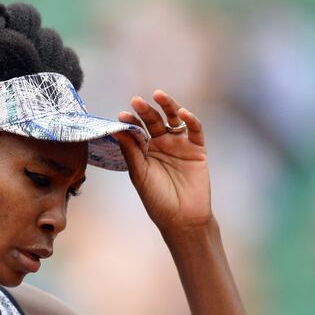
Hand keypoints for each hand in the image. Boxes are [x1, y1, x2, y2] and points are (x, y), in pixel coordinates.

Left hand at [114, 90, 211, 232]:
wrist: (182, 219)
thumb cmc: (157, 199)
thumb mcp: (140, 174)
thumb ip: (131, 151)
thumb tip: (117, 129)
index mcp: (145, 151)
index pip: (137, 130)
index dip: (130, 122)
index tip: (122, 115)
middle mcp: (162, 144)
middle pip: (154, 121)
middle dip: (146, 110)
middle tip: (136, 100)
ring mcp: (180, 145)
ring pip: (174, 119)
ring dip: (167, 106)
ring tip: (158, 95)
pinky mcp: (197, 148)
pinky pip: (195, 129)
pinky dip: (190, 119)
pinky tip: (181, 112)